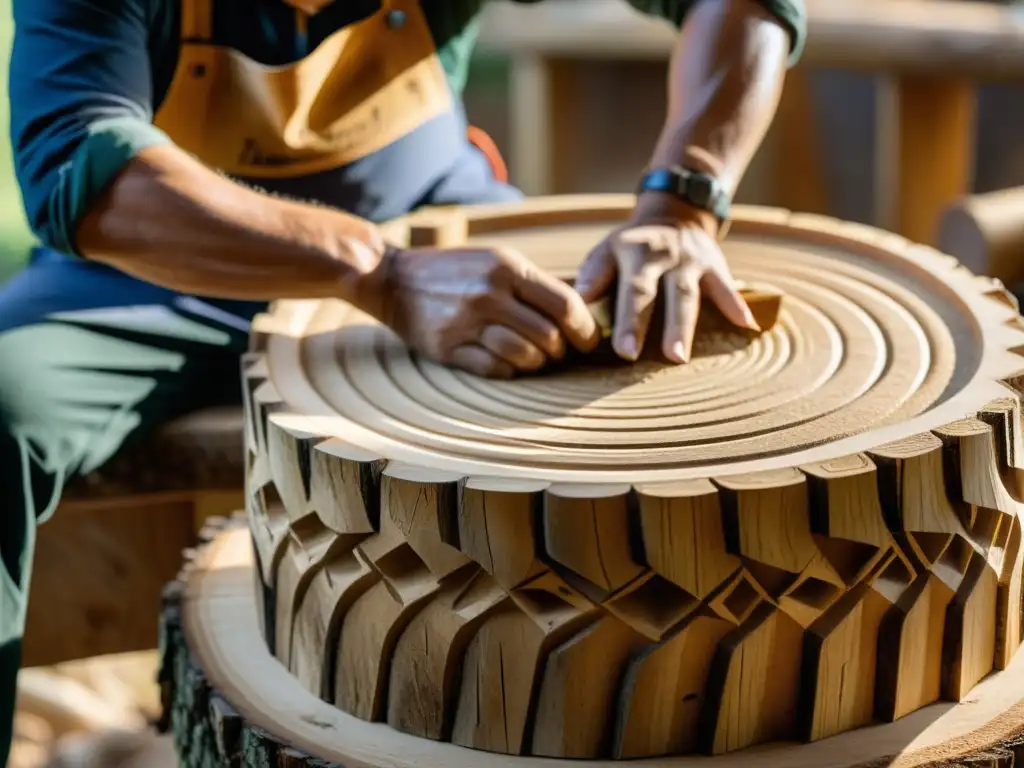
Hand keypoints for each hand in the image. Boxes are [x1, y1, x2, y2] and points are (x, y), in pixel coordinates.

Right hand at [373, 245, 599, 377]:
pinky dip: (509, 370)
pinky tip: (507, 362)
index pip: (564, 304)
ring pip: (525, 356)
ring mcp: (468, 322)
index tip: (588, 341)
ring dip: (536, 363)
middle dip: (560, 350)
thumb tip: (581, 312)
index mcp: (507, 268)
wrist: (394, 280)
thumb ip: (535, 284)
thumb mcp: (496, 261)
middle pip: (549, 335)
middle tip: (557, 352)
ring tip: (533, 358)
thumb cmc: (456, 272)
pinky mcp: (450, 347)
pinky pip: (496, 369)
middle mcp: (489, 293)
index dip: (585, 328)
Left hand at [575, 208, 759, 362]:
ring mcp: (690, 261)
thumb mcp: (608, 249)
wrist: (675, 214)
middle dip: (648, 325)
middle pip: (655, 294)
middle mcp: (661, 256)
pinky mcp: (715, 265)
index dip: (626, 320)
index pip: (629, 290)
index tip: (623, 350)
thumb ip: (594, 273)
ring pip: (687, 296)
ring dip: (682, 327)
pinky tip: (747, 326)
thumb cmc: (632, 246)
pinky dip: (737, 306)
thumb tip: (579, 299)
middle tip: (642, 357)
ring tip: (678, 358)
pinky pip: (726, 288)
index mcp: (632, 253)